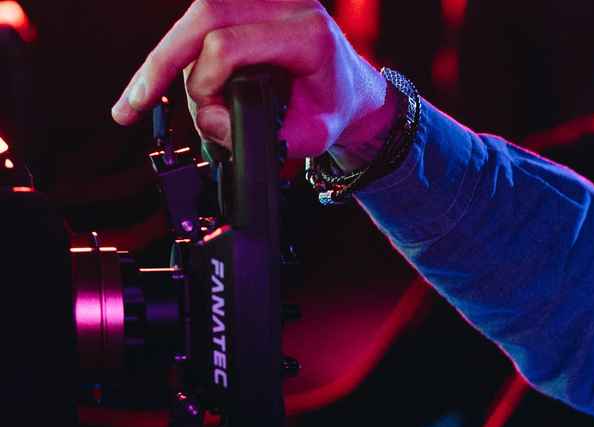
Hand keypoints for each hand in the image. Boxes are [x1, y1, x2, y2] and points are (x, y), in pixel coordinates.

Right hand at [110, 0, 394, 160]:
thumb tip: (208, 120)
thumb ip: (259, 133)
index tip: (204, 115)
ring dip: (166, 57)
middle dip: (163, 63)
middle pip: (203, 17)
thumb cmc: (331, 109)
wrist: (350, 87)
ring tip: (141, 98)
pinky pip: (201, 15)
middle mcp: (286, 2)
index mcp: (307, 34)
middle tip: (133, 107)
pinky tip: (156, 75)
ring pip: (196, 14)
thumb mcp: (308, 137)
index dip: (203, 81)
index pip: (229, 44)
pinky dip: (177, 47)